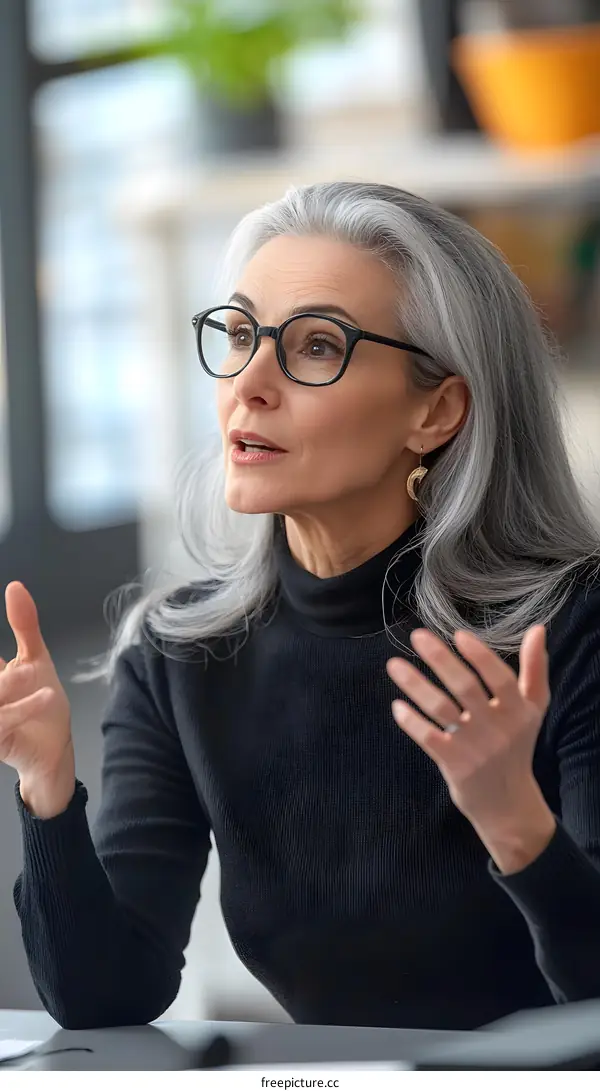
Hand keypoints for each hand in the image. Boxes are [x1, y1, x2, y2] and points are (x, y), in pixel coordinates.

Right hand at [1, 582, 73, 814]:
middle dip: (4, 677)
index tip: (14, 664)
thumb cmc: (41, 704)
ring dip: (9, 685)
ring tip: (29, 675)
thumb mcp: (35, 658)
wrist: (56, 749)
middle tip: (23, 670)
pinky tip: (45, 698)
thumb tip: (15, 587)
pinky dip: (22, 709)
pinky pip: (2, 722)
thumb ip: (24, 624)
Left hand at [386, 625, 555, 871]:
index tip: (459, 635)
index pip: (501, 679)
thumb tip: (538, 628)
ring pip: (441, 709)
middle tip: (417, 635)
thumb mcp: (533, 709)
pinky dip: (411, 721)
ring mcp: (473, 747)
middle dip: (441, 660)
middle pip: (466, 688)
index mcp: (518, 711)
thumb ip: (535, 668)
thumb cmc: (517, 745)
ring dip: (415, 685)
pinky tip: (397, 705)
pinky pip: (428, 737)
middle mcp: (496, 728)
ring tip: (393, 665)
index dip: (481, 657)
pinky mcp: (453, 764)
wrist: (507, 803)